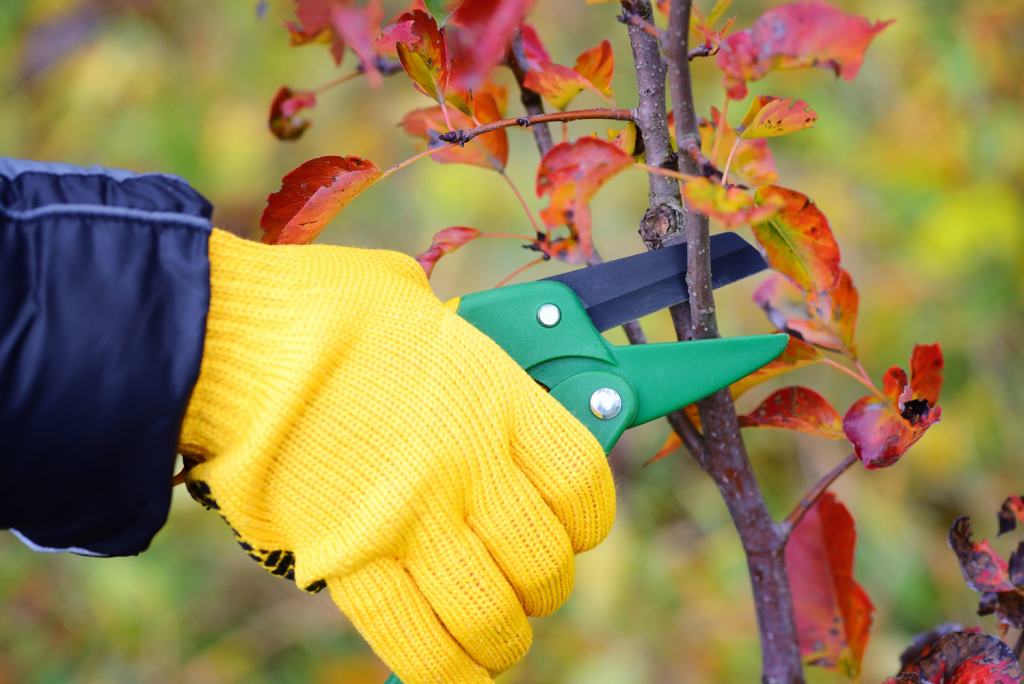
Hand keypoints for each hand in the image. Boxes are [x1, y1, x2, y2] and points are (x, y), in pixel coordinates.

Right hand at [179, 229, 615, 682]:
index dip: (586, 520)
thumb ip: (456, 342)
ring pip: (492, 616)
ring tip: (493, 632)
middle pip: (543, 563)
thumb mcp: (412, 304)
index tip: (573, 528)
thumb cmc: (316, 309)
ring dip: (502, 637)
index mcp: (493, 397)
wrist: (223, 342)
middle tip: (522, 580)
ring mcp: (410, 520)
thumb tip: (469, 352)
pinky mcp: (347, 563)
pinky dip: (446, 671)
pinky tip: (456, 667)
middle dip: (541, 586)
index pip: (582, 484)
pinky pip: (419, 646)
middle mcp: (466, 466)